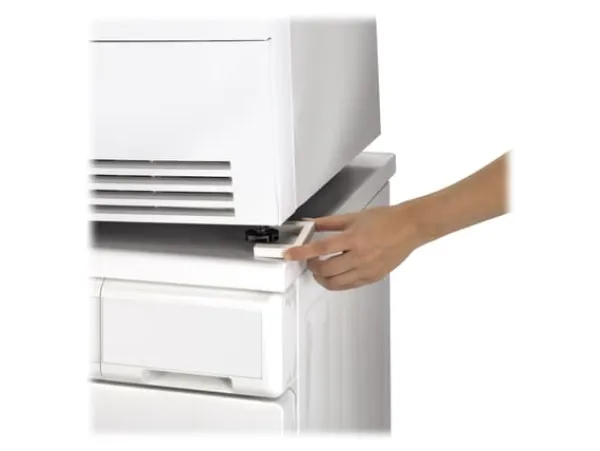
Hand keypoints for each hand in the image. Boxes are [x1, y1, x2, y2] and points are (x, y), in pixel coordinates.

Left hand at [284, 203, 423, 289]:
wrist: (410, 227)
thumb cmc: (386, 219)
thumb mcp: (354, 217)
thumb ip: (328, 223)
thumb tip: (309, 224)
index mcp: (354, 238)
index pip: (321, 249)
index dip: (302, 253)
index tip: (289, 255)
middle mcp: (361, 257)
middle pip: (326, 271)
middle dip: (313, 267)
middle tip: (310, 261)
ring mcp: (368, 270)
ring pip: (336, 283)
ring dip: (323, 278)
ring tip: (321, 269)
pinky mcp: (373, 277)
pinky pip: (349, 285)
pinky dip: (338, 281)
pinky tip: (337, 272)